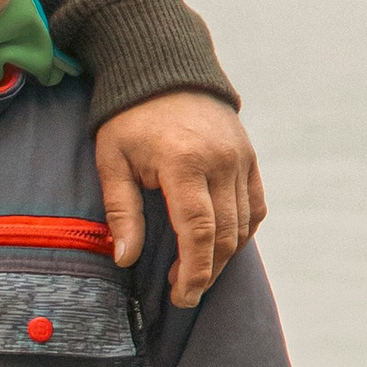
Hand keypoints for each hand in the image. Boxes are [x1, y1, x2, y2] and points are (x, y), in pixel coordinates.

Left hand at [94, 91, 264, 307]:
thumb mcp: (112, 161)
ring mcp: (241, 159)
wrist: (163, 70)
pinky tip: (218, 247)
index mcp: (184, 163)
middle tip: (183, 294)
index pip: (198, 231)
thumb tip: (125, 258)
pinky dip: (241, 232)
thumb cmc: (129, 118)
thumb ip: (121, 211)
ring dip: (222, 257)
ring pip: (243, 225)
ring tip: (194, 274)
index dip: (193, 271)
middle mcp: (221, 162)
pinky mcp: (250, 158)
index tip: (181, 296)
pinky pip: (255, 206)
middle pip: (225, 235)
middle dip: (207, 272)